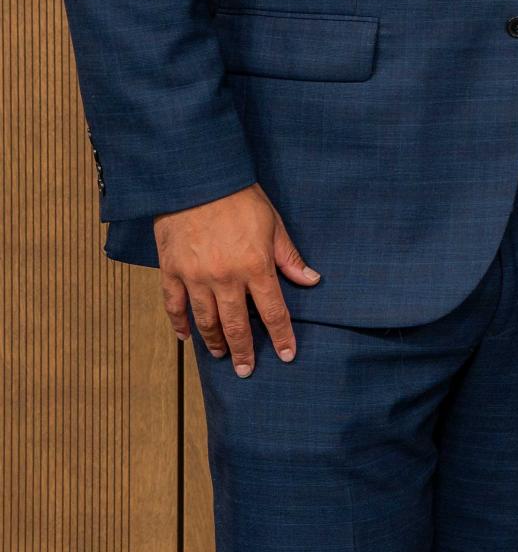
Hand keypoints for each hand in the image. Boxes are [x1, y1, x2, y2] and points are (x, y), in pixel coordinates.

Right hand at [152, 184, 320, 376]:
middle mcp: (225, 278)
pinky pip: (174, 306)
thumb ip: (289, 257)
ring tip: (221, 355)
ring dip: (214, 341)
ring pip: (206, 320)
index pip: (273, 311)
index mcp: (255, 266)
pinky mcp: (171, 271)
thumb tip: (311, 281)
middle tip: (247, 371)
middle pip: (236, 325)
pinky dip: (180, 324)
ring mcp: (195, 277)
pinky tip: (187, 337)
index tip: (287, 355)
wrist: (197, 181)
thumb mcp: (274, 224)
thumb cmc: (240, 199)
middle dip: (244, 351)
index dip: (281, 337)